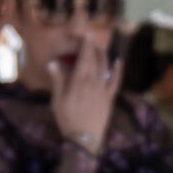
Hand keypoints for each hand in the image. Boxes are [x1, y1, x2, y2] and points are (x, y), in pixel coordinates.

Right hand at [51, 30, 121, 151]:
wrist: (85, 138)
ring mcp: (104, 88)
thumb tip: (53, 63)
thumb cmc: (68, 119)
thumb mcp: (58, 100)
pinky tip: (118, 61)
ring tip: (99, 47)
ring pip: (106, 67)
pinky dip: (118, 69)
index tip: (87, 34)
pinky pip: (116, 80)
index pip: (85, 57)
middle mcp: (94, 81)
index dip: (86, 44)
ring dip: (103, 55)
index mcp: (80, 80)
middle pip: (95, 59)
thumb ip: (58, 80)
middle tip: (90, 38)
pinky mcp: (110, 97)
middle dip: (93, 47)